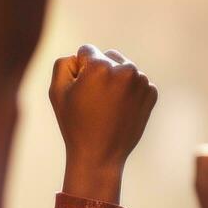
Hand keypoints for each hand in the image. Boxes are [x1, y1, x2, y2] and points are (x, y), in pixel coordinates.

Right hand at [51, 45, 156, 201]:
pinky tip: (120, 110)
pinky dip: (129, 91)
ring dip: (116, 80)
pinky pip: (136, 82)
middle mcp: (125, 69)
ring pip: (123, 68)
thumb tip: (80, 57)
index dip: (79, 71)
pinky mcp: (151, 93)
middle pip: (108, 56)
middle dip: (100, 71)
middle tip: (94, 100)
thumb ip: (64, 63)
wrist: (100, 156)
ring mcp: (141, 81)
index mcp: (100, 66)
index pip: (87, 51)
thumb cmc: (75, 125)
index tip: (81, 92)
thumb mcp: (57, 91)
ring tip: (107, 106)